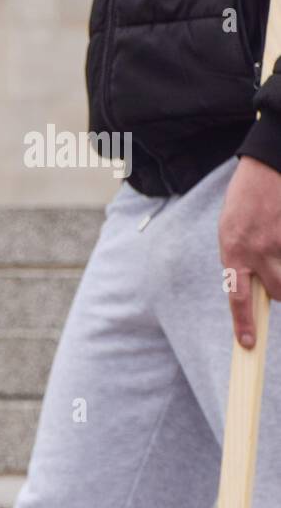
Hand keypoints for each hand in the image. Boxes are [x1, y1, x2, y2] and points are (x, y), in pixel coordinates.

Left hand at [218, 155, 280, 347]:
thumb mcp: (232, 227)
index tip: (248, 344)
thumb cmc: (248, 197)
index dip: (244, 323)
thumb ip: (240, 257)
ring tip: (279, 248)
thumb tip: (252, 286)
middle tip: (277, 275)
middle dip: (280, 292)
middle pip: (278, 293)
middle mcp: (257, 249)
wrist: (270, 163)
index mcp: (232, 249)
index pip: (236, 296)